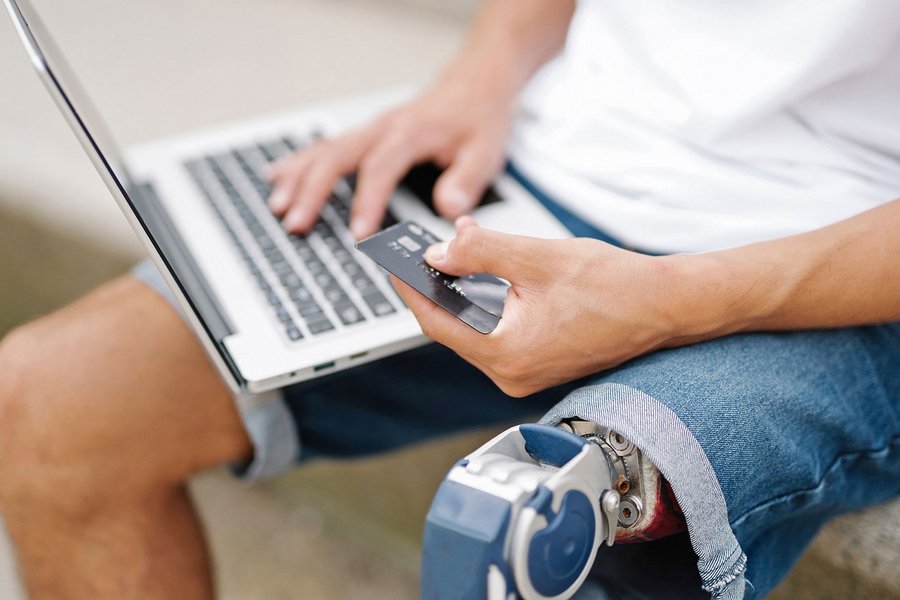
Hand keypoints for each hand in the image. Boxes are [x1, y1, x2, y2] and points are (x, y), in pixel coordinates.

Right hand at [266, 77, 514, 238]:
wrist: (475, 84)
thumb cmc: (478, 117)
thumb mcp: (486, 151)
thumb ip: (466, 181)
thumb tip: (447, 209)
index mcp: (411, 133)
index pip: (380, 168)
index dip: (366, 202)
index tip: (358, 234)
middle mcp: (384, 128)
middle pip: (337, 157)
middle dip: (312, 191)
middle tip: (296, 223)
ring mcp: (371, 129)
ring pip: (324, 150)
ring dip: (298, 178)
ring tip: (278, 206)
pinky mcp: (366, 133)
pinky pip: (326, 146)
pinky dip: (300, 162)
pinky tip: (278, 176)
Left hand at [391, 218, 686, 396]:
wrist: (665, 306)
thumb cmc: (613, 285)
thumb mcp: (536, 257)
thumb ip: (480, 252)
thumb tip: (438, 252)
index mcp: (506, 355)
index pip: (436, 322)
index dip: (410, 289)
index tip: (391, 264)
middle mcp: (512, 375)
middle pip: (453, 329)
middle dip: (436, 288)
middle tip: (418, 254)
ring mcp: (526, 374)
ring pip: (474, 332)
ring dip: (461, 296)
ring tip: (448, 258)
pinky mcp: (539, 364)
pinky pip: (497, 336)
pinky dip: (485, 307)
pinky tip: (483, 278)